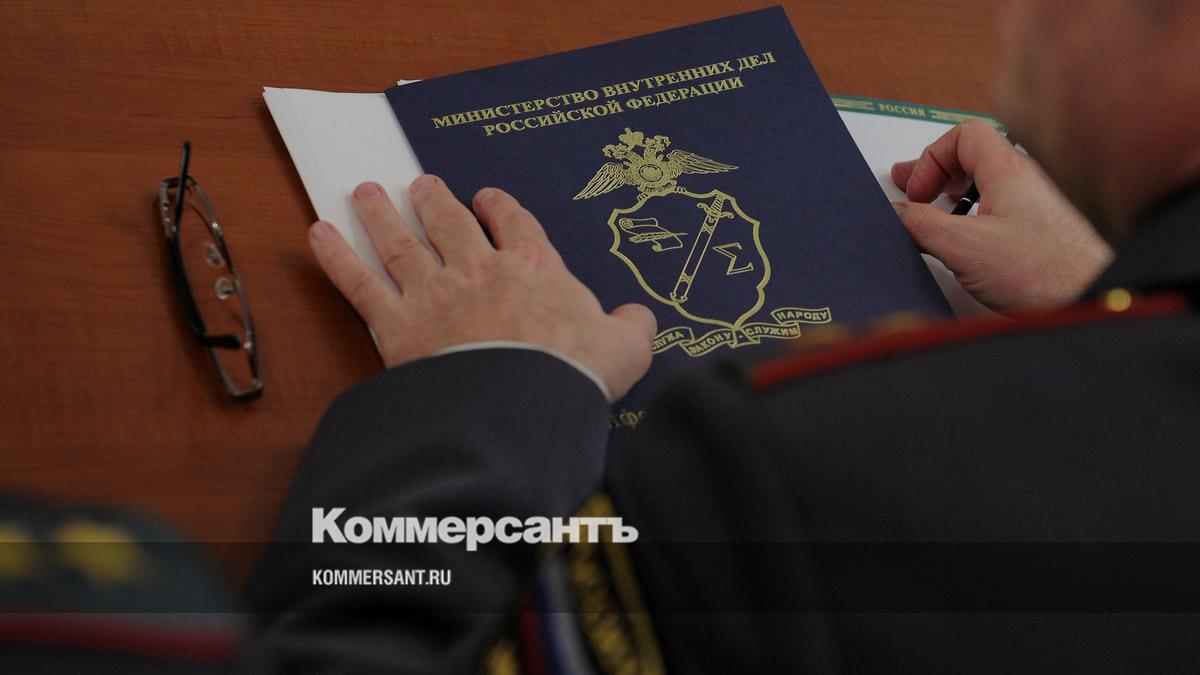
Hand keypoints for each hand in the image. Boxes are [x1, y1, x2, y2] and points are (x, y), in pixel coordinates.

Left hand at [307, 176, 656, 400]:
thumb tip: (641, 320)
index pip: (515, 225)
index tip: (491, 197)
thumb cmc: (573, 373)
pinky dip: (336, 258)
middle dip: (436, 201)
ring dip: (383, 214)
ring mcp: (434, 293)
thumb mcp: (625, 350)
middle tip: (423, 184)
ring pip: (402, 242)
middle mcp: (478, 270)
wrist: (521, 401)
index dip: (502, 208)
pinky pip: (359, 284)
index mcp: (534, 269)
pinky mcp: (398, 326)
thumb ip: (632, 329)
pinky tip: (318, 235)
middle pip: (452, 223)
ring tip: (370, 192)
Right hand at [891, 120, 1112, 310]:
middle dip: (936, 174)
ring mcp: (1037, 204)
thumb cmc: (1046, 272)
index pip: (965, 135)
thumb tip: (896, 214)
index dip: (932, 157)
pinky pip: (1001, 208)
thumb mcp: (964, 247)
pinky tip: (965, 240)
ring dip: (954, 196)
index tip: (916, 191)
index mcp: (1008, 170)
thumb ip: (922, 225)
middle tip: (910, 189)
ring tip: (933, 214)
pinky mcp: (1042, 229)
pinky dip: (974, 215)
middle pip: (974, 158)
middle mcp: (1026, 179)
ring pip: (987, 184)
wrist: (1093, 298)